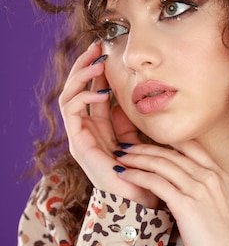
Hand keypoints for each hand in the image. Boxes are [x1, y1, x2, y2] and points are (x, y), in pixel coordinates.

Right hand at [58, 42, 157, 207]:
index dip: (97, 69)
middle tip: (96, 47)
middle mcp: (86, 128)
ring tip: (97, 64)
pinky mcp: (78, 144)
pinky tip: (101, 91)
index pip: (92, 90)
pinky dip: (84, 97)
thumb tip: (126, 98)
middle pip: (76, 89)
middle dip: (84, 65)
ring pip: (68, 96)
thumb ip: (129, 119)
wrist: (141, 198)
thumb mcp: (138, 137)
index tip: (107, 50)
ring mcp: (79, 136)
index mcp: (100, 125)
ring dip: (81, 76)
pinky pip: (71, 112)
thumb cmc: (143, 169)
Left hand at [112, 141, 228, 245]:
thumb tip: (185, 184)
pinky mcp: (185, 204)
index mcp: (220, 174)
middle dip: (144, 148)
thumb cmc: (222, 239)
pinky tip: (124, 175)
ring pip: (161, 164)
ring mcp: (198, 189)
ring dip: (137, 159)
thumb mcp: (220, 204)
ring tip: (120, 158)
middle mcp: (210, 176)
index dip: (166, 141)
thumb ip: (205, 188)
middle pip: (171, 153)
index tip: (148, 141)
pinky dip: (137, 176)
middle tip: (126, 147)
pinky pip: (155, 182)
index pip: (191, 145)